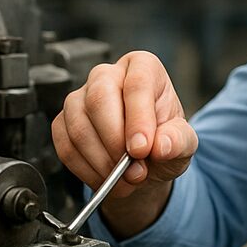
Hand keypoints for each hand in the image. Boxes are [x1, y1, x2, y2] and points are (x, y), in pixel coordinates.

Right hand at [52, 51, 197, 237]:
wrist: (143, 161)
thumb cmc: (163, 141)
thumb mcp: (183, 143)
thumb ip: (178, 141)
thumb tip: (162, 146)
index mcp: (142, 67)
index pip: (137, 83)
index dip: (138, 118)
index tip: (142, 149)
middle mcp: (107, 75)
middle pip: (99, 98)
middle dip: (115, 141)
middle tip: (133, 171)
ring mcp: (80, 97)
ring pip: (79, 126)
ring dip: (102, 162)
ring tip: (126, 180)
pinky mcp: (63, 121)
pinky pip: (66, 146)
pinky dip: (86, 170)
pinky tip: (106, 178)